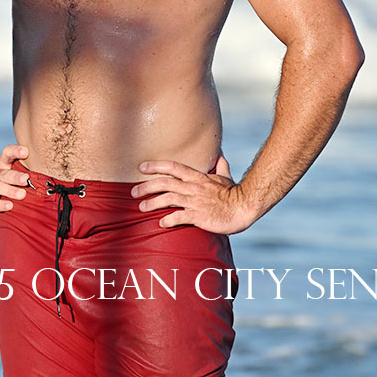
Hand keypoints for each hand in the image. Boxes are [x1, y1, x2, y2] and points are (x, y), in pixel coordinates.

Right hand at [0, 145, 29, 217]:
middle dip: (15, 176)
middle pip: (4, 173)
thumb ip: (21, 169)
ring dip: (10, 191)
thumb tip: (45, 170)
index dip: (15, 151)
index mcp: (1, 165)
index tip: (26, 152)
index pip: (7, 154)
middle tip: (26, 179)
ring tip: (22, 195)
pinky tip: (9, 206)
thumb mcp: (6, 172)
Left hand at [132, 156, 258, 234]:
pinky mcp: (199, 216)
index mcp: (198, 177)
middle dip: (146, 186)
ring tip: (141, 207)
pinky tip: (161, 223)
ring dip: (152, 203)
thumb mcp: (225, 176)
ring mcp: (195, 202)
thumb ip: (220, 165)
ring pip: (168, 199)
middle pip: (165, 183)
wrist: (244, 208)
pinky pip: (179, 217)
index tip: (141, 167)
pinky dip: (168, 220)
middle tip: (133, 191)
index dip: (156, 166)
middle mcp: (193, 187)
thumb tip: (220, 154)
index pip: (173, 167)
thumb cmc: (234, 194)